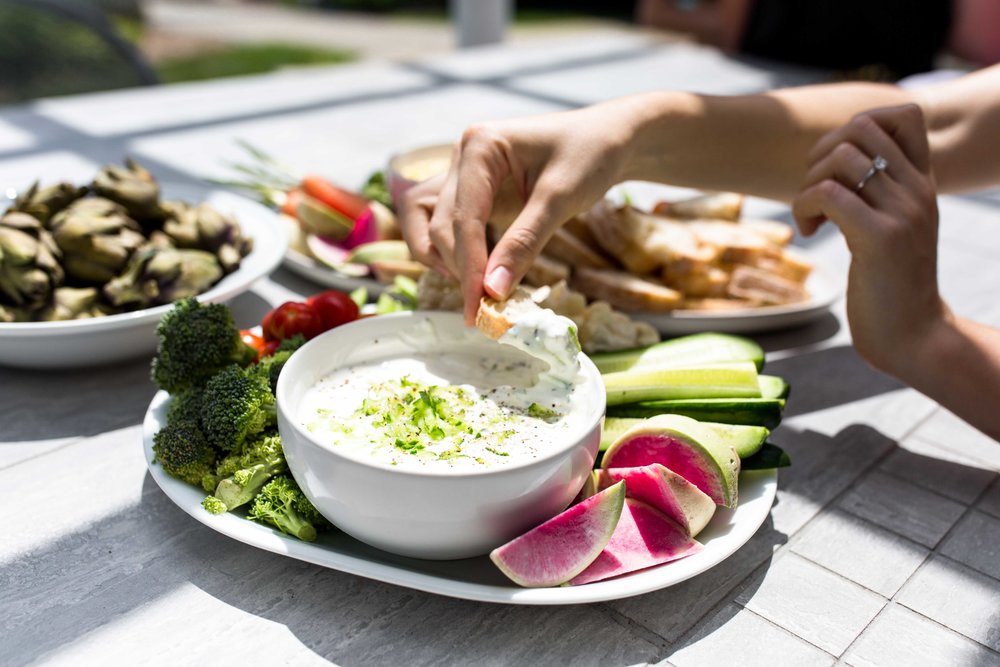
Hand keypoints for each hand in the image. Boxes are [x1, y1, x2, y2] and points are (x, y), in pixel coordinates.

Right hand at [398, 105, 634, 322]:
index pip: (462, 217)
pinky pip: (445, 224)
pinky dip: (453, 252)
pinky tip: (476, 274)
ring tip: (477, 290)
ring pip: (430, 226)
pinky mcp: (471, 191)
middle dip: (460, 267)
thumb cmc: (590, 155)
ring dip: (445, 260)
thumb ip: (524, 242)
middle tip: (486, 307)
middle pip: (441, 225)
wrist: (609, 138)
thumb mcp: (560, 198)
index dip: (469, 266)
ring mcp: (463, 173)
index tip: (479, 306)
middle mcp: (462, 156)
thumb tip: (493, 291)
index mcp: (480, 145)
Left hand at [792, 104, 948, 376]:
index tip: (837, 166)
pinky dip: (804, 206)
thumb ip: (875, 193)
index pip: (905, 115)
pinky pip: (828, 193)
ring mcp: (902, 212)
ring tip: (813, 218)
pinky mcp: (880, 238)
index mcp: (922, 183)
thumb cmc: (889, 285)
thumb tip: (831, 161)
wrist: (912, 336)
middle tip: (814, 193)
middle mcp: (917, 191)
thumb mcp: (889, 227)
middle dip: (820, 153)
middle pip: (861, 127)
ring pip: (840, 159)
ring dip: (808, 184)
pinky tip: (811, 232)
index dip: (858, 125)